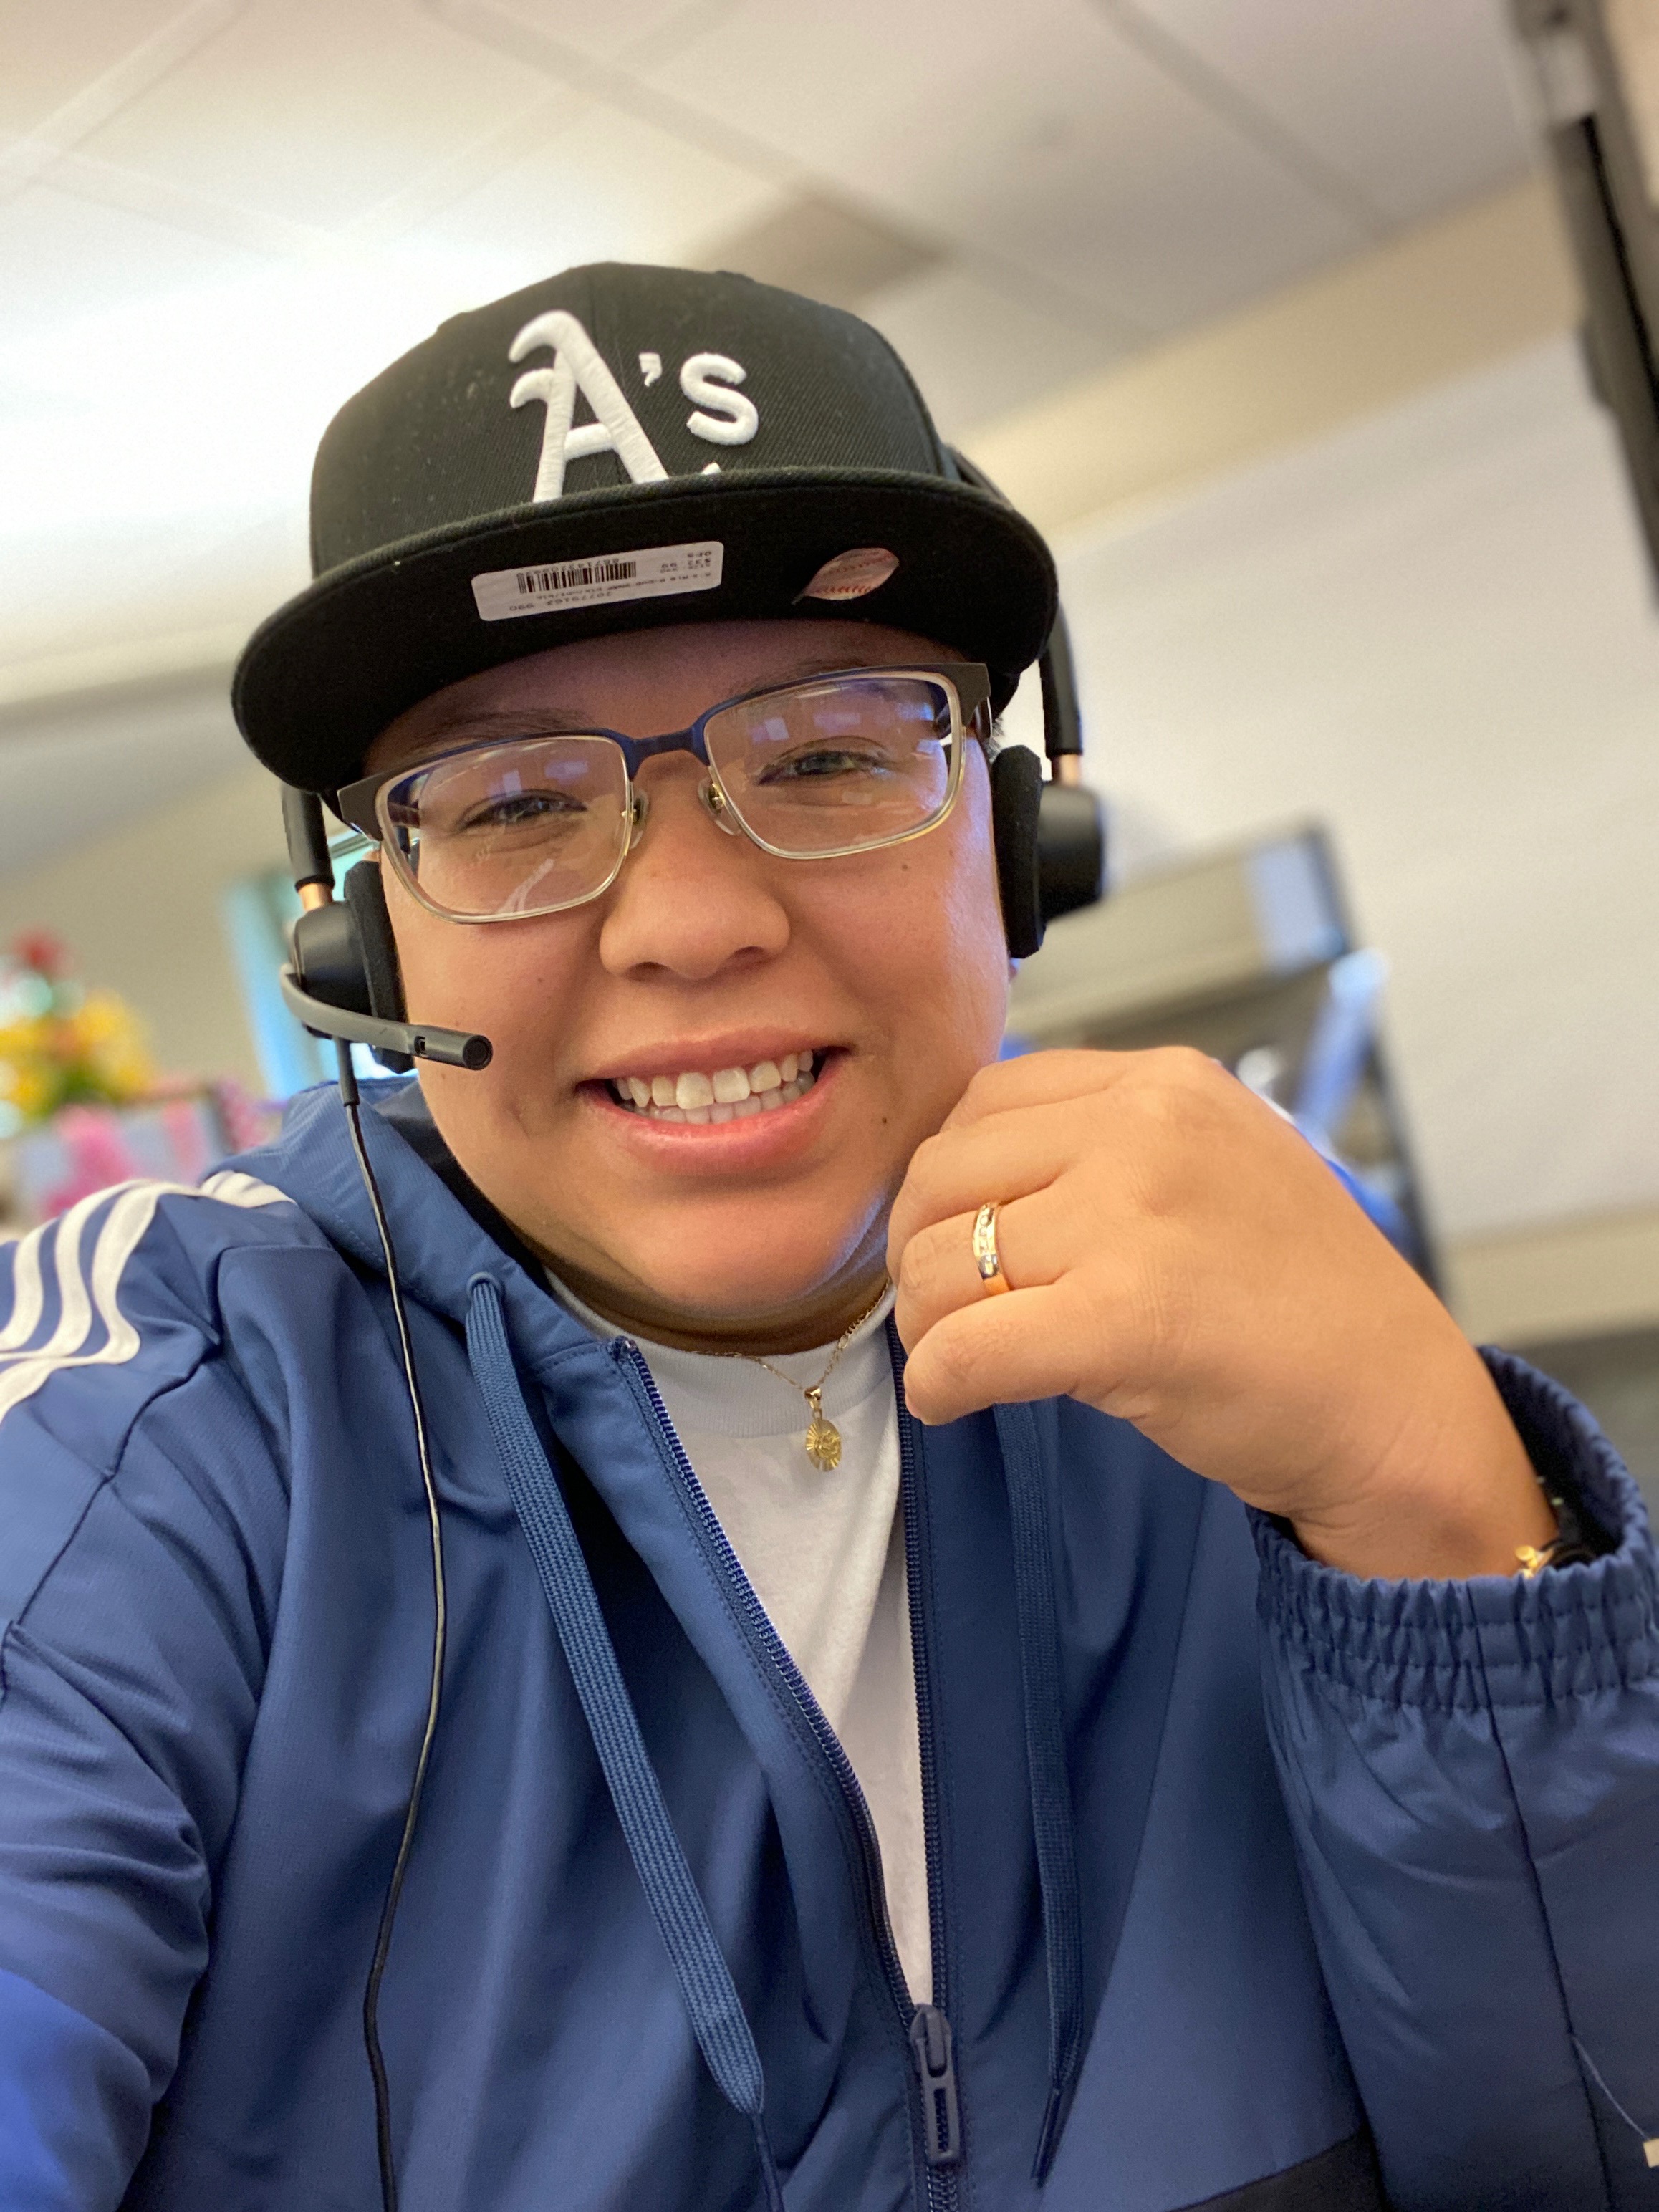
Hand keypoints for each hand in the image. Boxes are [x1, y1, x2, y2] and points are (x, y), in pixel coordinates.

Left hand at [887, 1049, 1553, 1579]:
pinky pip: (964, 1349)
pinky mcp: (1126, 1321)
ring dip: (927, 1324)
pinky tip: (951, 1401)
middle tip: (948, 1312)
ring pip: (938, 1262)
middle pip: (945, 1174)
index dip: (949, 1180)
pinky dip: (937, 1383)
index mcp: (1166, 1081)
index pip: (986, 1100)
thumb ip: (1106, 1143)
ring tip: (962, 1359)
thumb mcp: (1215, 1165)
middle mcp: (1148, 1127)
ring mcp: (1137, 1219)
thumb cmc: (1299, 1306)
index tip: (959, 1239)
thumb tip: (960, 1171)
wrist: (1398, 1411)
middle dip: (921, 1251)